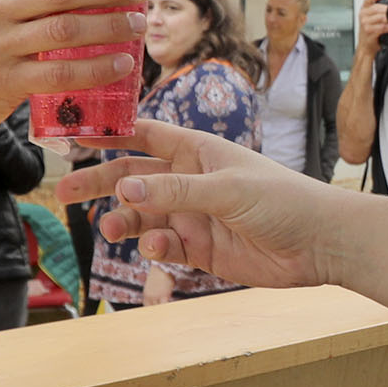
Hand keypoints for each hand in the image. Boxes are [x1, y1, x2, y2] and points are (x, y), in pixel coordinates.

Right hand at [55, 119, 387, 331]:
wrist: (321, 244)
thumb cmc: (284, 200)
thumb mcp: (227, 189)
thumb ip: (174, 190)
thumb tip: (125, 188)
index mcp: (197, 150)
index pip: (143, 135)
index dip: (108, 135)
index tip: (70, 135)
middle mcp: (190, 180)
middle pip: (132, 177)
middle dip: (99, 183)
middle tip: (66, 192)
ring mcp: (193, 216)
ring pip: (143, 216)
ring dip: (124, 221)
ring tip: (110, 229)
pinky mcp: (201, 250)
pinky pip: (164, 248)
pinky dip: (155, 249)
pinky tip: (160, 250)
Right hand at [354, 0, 387, 60]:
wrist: (366, 46)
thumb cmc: (370, 32)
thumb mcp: (372, 19)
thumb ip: (379, 11)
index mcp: (364, 9)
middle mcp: (363, 15)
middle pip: (378, 8)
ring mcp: (365, 23)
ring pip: (381, 17)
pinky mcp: (369, 31)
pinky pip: (382, 27)